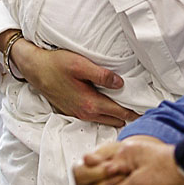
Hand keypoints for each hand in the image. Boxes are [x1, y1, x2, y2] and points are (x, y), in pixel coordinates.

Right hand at [11, 39, 137, 126]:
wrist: (34, 68)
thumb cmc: (56, 64)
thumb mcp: (80, 64)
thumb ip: (102, 75)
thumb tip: (121, 84)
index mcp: (90, 104)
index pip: (120, 113)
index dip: (136, 113)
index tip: (149, 113)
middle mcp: (84, 114)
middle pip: (114, 120)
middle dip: (129, 118)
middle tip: (145, 112)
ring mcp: (77, 114)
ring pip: (104, 120)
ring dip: (117, 117)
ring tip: (132, 110)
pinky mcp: (72, 111)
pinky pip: (94, 117)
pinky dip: (105, 115)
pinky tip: (111, 107)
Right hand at [73, 140, 128, 184]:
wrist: (134, 165)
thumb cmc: (119, 156)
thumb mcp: (110, 150)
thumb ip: (98, 154)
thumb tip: (86, 159)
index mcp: (81, 173)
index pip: (80, 175)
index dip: (96, 172)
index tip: (111, 167)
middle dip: (111, 182)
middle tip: (125, 174)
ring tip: (132, 182)